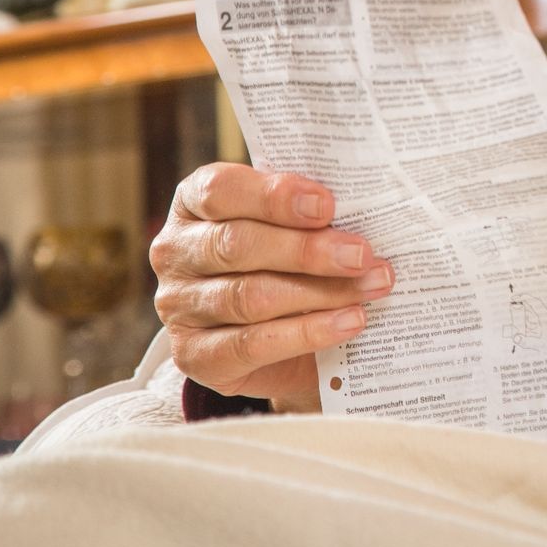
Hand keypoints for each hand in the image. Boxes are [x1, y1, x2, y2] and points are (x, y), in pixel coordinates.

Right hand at [150, 163, 391, 412]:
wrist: (275, 339)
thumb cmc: (285, 261)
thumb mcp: (290, 226)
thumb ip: (310, 212)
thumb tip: (364, 209)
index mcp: (193, 203)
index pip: (219, 190)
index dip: (274, 196)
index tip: (328, 205)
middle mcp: (175, 252)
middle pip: (237, 245)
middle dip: (308, 250)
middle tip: (363, 254)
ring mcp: (178, 307)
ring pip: (249, 296)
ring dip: (321, 292)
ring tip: (372, 287)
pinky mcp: (194, 356)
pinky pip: (253, 344)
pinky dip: (309, 333)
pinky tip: (350, 322)